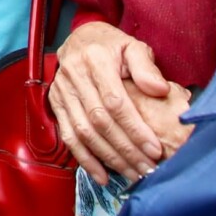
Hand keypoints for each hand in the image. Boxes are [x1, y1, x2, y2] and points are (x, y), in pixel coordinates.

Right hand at [48, 20, 187, 183]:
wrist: (80, 39)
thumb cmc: (111, 46)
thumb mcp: (133, 46)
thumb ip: (146, 67)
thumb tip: (160, 89)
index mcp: (95, 60)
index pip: (115, 102)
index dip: (134, 128)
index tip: (154, 149)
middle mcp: (74, 76)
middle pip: (100, 121)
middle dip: (126, 150)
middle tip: (148, 169)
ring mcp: (61, 92)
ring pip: (84, 133)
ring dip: (109, 158)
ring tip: (132, 174)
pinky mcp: (56, 105)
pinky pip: (68, 137)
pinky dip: (85, 159)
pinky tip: (102, 176)